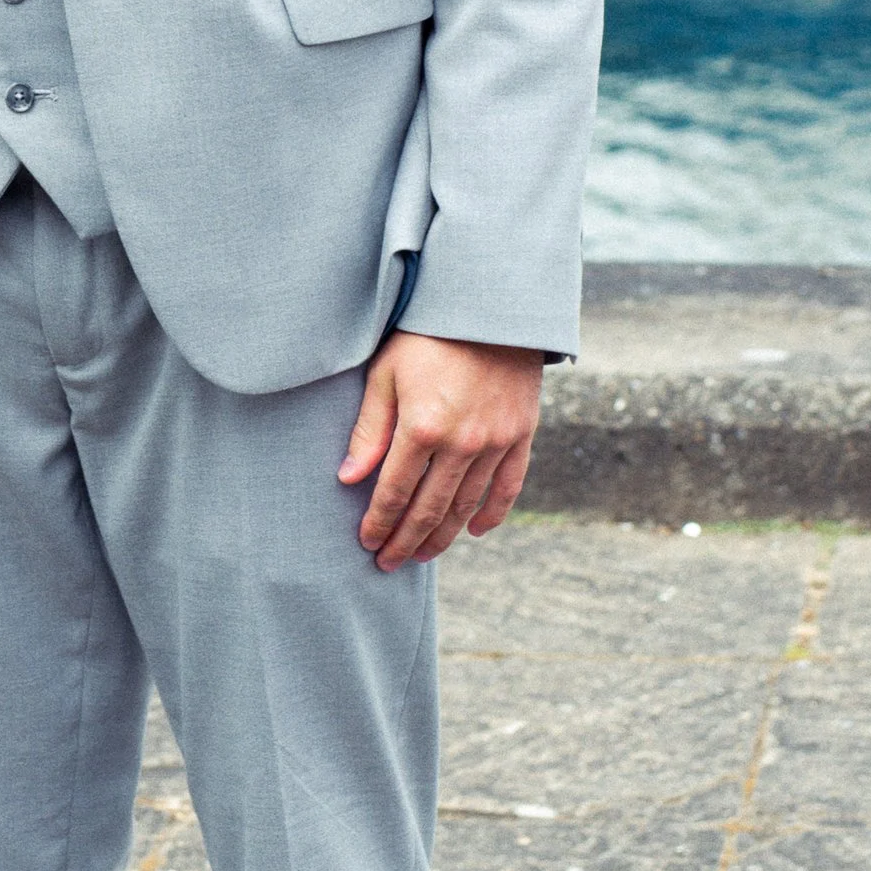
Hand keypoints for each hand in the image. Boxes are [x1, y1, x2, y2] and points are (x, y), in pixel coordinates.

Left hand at [340, 331, 542, 570]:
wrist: (491, 306)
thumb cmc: (426, 335)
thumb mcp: (385, 374)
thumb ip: (369, 429)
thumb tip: (348, 478)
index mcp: (422, 428)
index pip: (394, 492)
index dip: (379, 523)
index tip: (366, 543)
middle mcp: (462, 443)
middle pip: (429, 509)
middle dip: (405, 541)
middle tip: (387, 563)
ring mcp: (496, 442)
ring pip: (466, 506)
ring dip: (442, 536)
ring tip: (422, 555)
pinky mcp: (521, 435)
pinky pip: (508, 486)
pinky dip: (491, 513)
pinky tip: (473, 531)